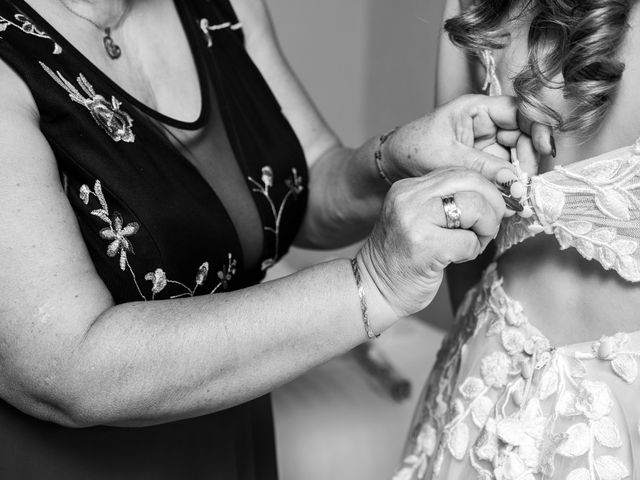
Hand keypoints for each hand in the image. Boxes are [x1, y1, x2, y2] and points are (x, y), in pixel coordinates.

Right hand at [357, 168, 505, 318]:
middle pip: (471, 181)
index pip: (460, 171)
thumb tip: (501, 195)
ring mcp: (414, 221)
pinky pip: (469, 241)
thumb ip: (449, 201)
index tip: (500, 205)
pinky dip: (472, 252)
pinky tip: (456, 258)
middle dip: (494, 204)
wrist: (376, 289)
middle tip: (490, 226)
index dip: (488, 188)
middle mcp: (408, 198)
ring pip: (475, 207)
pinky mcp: (424, 247)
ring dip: (485, 229)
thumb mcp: (421, 219)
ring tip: (472, 243)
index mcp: (408, 188)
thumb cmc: (405, 257)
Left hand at [383, 94, 553, 183]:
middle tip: (524, 184)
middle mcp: (486, 123)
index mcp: (476, 109)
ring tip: (516, 197)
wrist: (391, 167)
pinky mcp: (484, 164)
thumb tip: (514, 181)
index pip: (519, 110)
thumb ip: (481, 167)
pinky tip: (508, 200)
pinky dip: (509, 186)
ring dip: (520, 177)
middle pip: (524, 135)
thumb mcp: (446, 157)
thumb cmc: (412, 150)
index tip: (546, 148)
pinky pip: (505, 172)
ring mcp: (487, 144)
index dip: (537, 125)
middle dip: (528, 159)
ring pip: (517, 157)